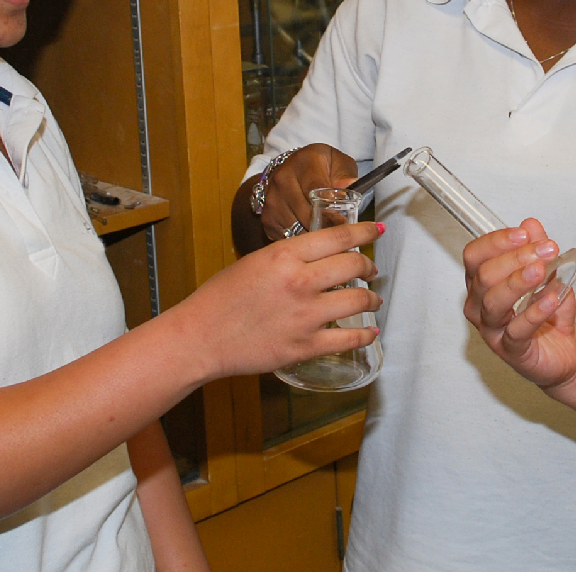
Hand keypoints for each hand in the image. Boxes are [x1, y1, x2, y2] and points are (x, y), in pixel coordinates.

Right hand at [169, 221, 383, 379]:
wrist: (200, 337)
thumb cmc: (218, 299)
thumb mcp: (253, 263)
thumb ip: (286, 259)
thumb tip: (315, 259)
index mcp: (284, 256)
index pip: (337, 236)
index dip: (363, 231)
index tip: (375, 230)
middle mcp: (300, 281)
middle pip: (354, 264)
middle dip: (368, 266)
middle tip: (370, 269)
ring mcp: (306, 315)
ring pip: (359, 300)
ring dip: (372, 299)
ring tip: (373, 300)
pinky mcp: (306, 345)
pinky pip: (349, 339)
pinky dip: (364, 335)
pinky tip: (369, 332)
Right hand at [255, 145, 358, 239]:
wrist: (291, 170)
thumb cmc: (322, 168)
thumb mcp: (338, 163)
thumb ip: (345, 176)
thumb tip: (349, 186)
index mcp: (304, 163)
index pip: (316, 191)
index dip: (331, 210)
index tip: (343, 222)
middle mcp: (283, 179)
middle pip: (306, 215)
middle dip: (325, 228)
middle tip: (340, 236)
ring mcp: (272, 200)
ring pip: (296, 230)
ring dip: (312, 238)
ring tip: (325, 239)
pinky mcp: (266, 218)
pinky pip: (286, 238)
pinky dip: (299, 243)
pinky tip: (308, 237)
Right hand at [463, 219, 575, 387]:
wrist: (565, 350)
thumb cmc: (548, 313)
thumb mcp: (547, 274)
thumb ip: (537, 250)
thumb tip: (531, 225)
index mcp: (481, 284)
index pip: (475, 256)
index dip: (497, 241)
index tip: (525, 234)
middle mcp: (479, 306)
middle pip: (484, 276)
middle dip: (516, 258)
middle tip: (546, 249)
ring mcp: (492, 330)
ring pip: (494, 302)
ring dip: (519, 282)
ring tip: (542, 270)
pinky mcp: (510, 351)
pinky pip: (516, 331)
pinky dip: (534, 312)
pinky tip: (550, 299)